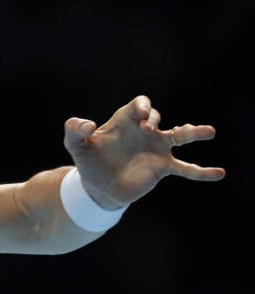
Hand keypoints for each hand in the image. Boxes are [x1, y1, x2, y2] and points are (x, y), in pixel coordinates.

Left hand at [63, 95, 225, 208]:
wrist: (97, 188)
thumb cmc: (89, 162)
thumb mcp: (75, 145)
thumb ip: (74, 131)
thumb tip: (85, 123)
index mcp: (125, 121)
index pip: (138, 106)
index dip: (142, 107)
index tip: (140, 116)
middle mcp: (145, 131)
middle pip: (155, 116)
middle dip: (153, 119)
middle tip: (148, 129)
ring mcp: (157, 148)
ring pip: (180, 135)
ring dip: (195, 132)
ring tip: (210, 131)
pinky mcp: (162, 167)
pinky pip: (186, 168)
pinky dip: (201, 171)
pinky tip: (218, 174)